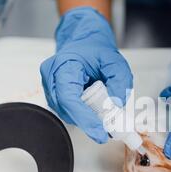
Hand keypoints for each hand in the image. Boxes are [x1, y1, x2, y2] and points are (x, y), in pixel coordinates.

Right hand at [40, 7, 132, 142]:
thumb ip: (120, 82)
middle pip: (66, 109)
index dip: (84, 118)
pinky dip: (82, 114)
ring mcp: (51, 87)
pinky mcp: (55, 95)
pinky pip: (68, 110)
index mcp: (63, 65)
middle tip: (108, 130)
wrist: (84, 40)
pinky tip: (94, 112)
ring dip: (85, 118)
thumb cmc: (96, 48)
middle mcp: (52, 77)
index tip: (100, 131)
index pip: (69, 98)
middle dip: (87, 122)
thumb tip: (116, 106)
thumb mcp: (115, 62)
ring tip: (103, 118)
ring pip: (67, 113)